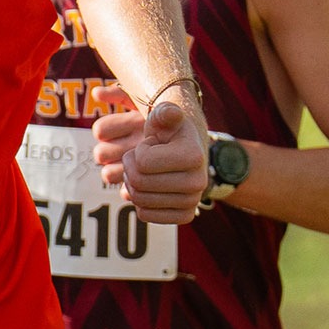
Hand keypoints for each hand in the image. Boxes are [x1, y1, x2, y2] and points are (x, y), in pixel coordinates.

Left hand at [89, 84, 210, 222]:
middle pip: (139, 182)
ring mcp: (193, 201)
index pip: (142, 162)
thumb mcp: (165, 117)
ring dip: (132, 184)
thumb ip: (165, 112)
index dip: (137, 151)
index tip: (149, 145)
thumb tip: (170, 114)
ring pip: (139, 200)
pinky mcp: (184, 216)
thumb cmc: (170, 132)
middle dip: (130, 168)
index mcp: (194, 155)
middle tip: (139, 159)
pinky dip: (139, 203)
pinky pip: (146, 216)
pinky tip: (147, 189)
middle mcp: (198, 182)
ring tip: (143, 171)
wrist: (185, 153)